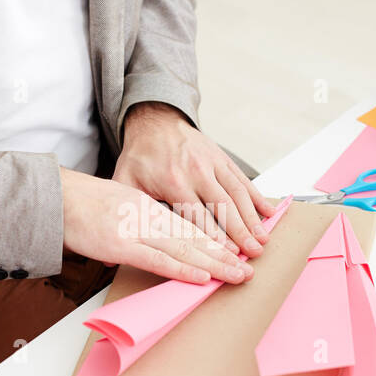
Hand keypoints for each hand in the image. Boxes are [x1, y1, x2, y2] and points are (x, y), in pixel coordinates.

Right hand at [60, 167, 252, 284]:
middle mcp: (149, 215)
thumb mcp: (118, 203)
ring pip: (185, 247)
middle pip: (195, 235)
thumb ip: (138, 220)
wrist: (55, 198)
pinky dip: (182, 269)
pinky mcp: (121, 244)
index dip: (216, 239)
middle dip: (224, 253)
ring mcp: (137, 229)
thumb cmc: (82, 204)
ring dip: (214, 263)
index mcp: (149, 205)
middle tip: (249, 267)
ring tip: (237, 274)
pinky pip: (158, 259)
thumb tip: (152, 240)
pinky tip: (202, 276)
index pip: (190, 224)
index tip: (236, 251)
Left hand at [113, 102, 274, 256]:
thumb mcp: (125, 181)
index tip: (226, 255)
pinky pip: (243, 179)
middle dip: (240, 231)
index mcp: (172, 180)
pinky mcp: (222, 158)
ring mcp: (212, 163)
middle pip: (223, 206)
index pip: (197, 215)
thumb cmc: (140, 156)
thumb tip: (106, 251)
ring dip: (252, 218)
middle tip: (253, 253)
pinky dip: (257, 196)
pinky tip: (269, 212)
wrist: (155, 121)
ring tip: (264, 239)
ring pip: (237, 193)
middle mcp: (196, 171)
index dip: (213, 236)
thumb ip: (123, 212)